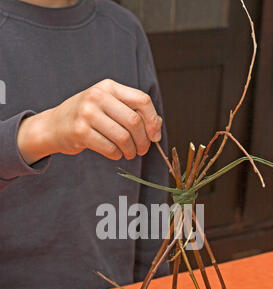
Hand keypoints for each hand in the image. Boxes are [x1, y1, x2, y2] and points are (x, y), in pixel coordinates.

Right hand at [18, 79, 162, 164]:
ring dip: (131, 150)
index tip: (155, 136)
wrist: (53, 125)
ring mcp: (87, 113)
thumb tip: (157, 127)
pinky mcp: (80, 132)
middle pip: (134, 121)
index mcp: (109, 86)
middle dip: (143, 140)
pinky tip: (115, 153)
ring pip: (123, 137)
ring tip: (130, 153)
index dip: (153, 120)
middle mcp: (98, 96)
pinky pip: (110, 148)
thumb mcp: (108, 105)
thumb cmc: (87, 117)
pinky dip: (117, 155)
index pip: (142, 100)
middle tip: (142, 149)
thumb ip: (132, 111)